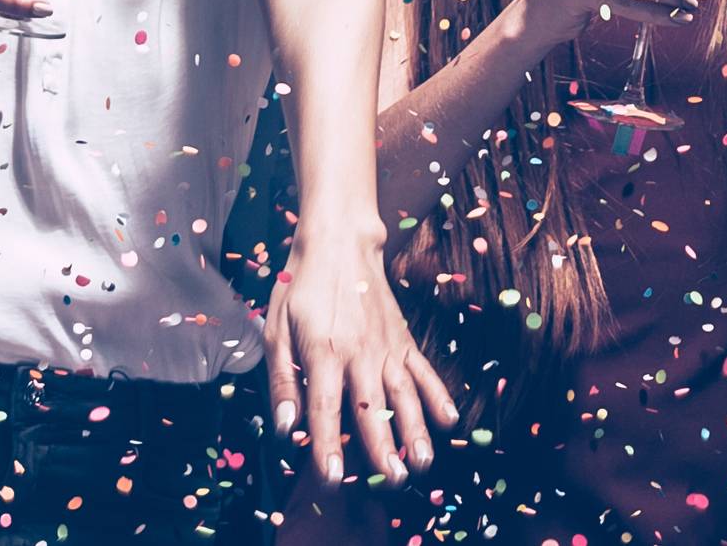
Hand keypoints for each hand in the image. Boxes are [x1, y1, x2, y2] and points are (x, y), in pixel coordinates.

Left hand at [266, 226, 456, 484]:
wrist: (339, 243)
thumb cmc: (300, 288)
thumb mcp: (276, 329)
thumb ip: (281, 381)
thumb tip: (285, 428)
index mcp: (322, 351)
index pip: (325, 407)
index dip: (328, 444)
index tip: (332, 478)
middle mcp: (358, 353)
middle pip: (370, 409)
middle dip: (381, 448)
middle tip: (390, 483)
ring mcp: (386, 346)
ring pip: (404, 395)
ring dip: (415, 431)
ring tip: (422, 464)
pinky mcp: (404, 340)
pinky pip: (425, 371)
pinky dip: (439, 395)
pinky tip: (450, 421)